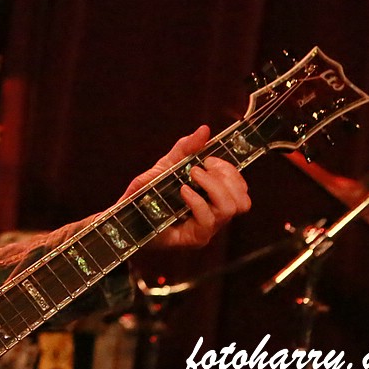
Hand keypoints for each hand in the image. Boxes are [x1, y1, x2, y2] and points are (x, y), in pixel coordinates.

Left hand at [121, 125, 250, 250]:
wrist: (125, 214)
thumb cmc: (148, 192)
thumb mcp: (167, 165)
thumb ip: (186, 148)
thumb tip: (205, 129)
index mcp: (214, 198)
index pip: (241, 188)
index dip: (231, 171)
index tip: (208, 160)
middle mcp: (215, 214)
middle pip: (242, 200)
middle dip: (226, 177)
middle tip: (199, 168)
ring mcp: (207, 228)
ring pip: (230, 208)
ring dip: (213, 186)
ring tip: (192, 176)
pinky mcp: (194, 238)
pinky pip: (207, 220)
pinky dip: (197, 201)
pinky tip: (183, 191)